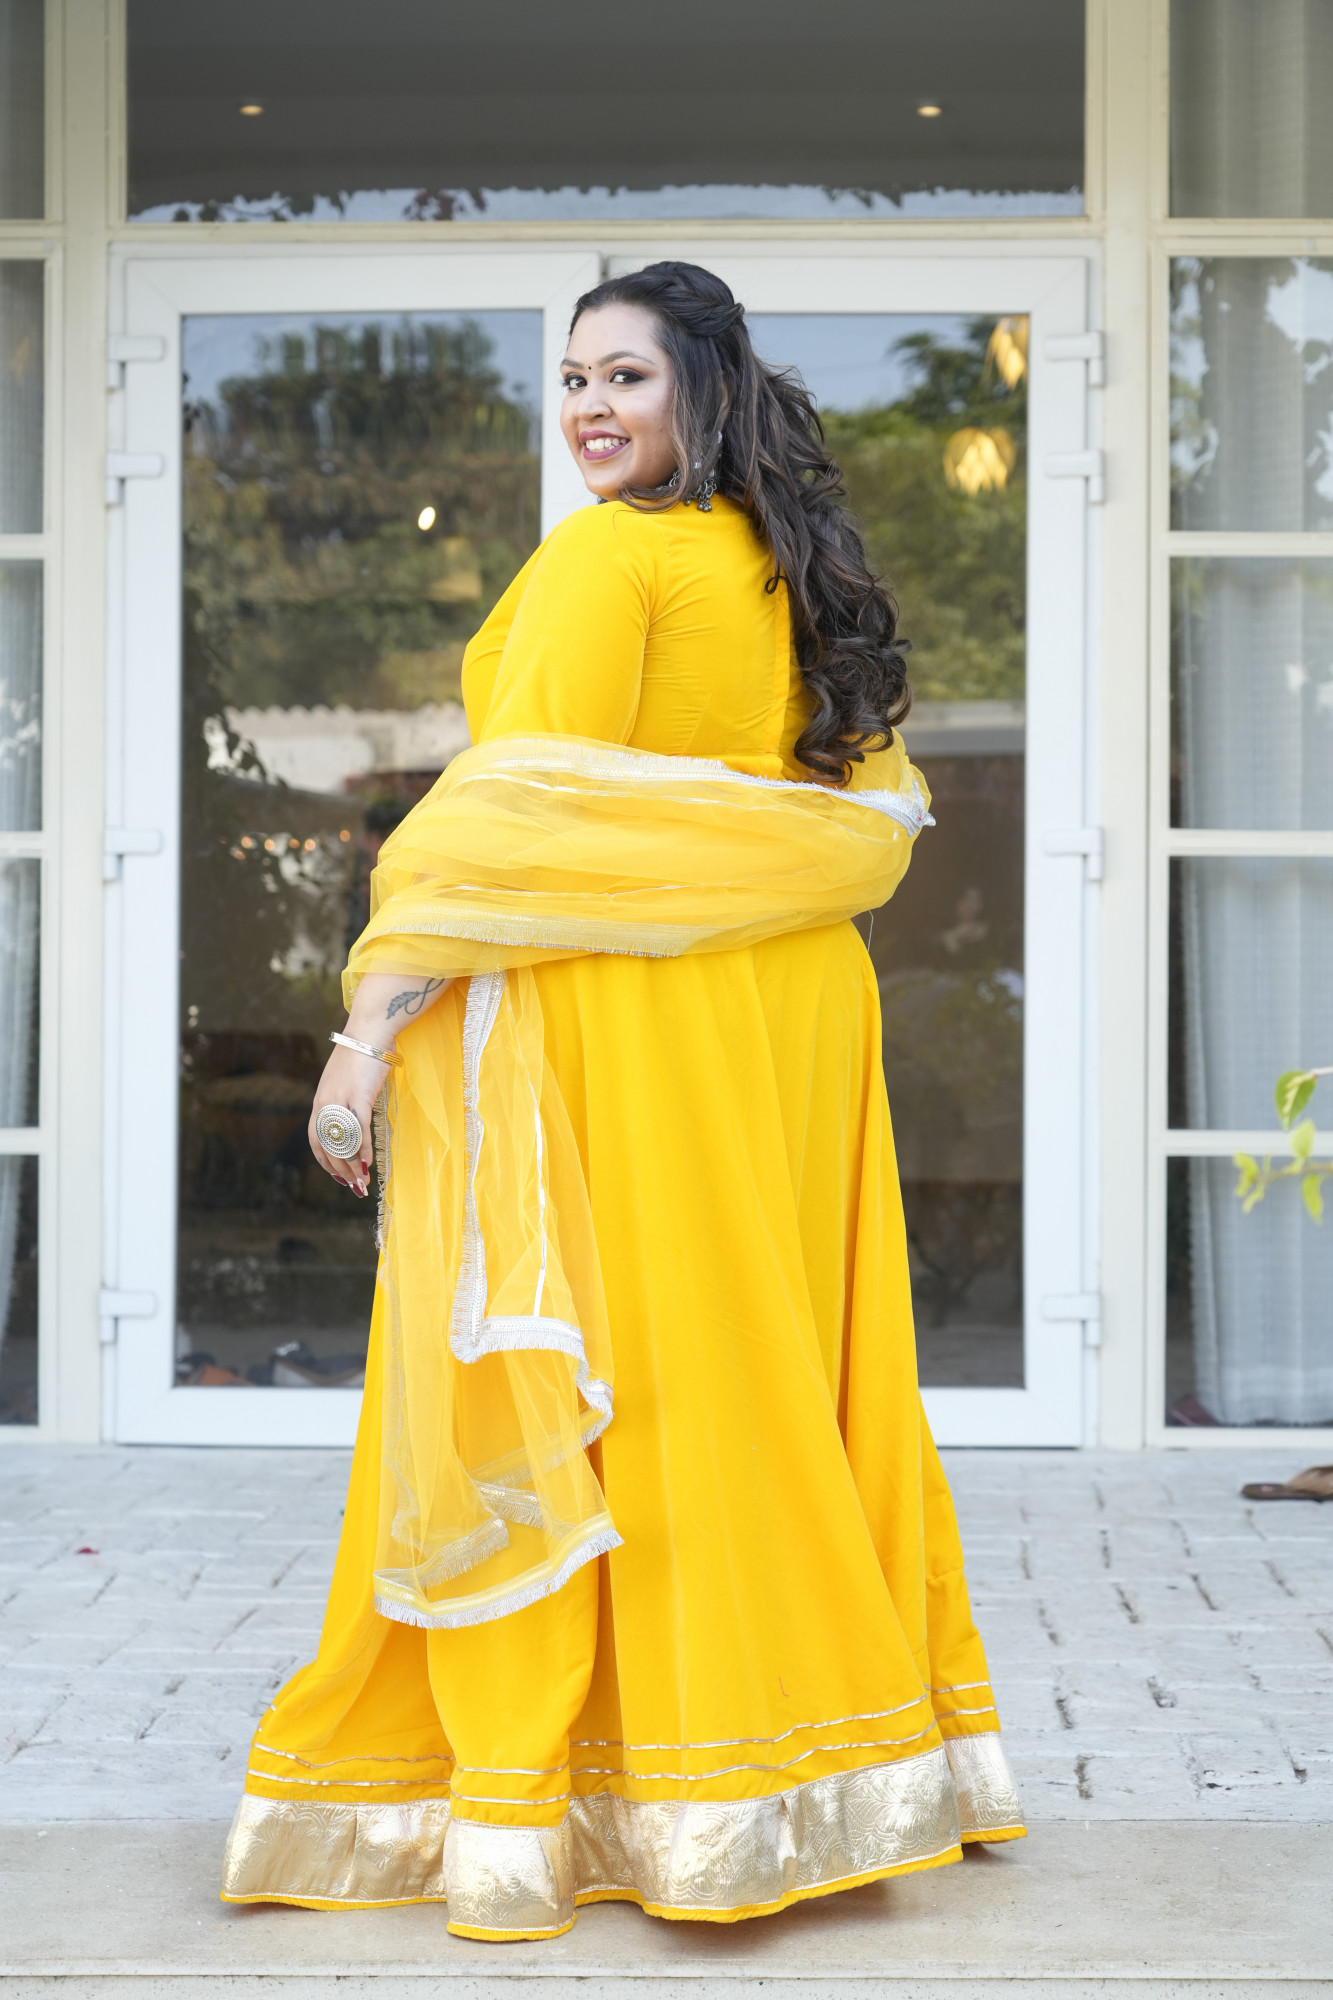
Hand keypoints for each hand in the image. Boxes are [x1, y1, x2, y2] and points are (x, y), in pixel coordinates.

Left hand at [308, 1044, 391, 1196]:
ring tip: (363, 1182)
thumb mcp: (345, 1081)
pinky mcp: (360, 1096)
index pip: (315, 1139)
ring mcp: (341, 1100)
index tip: (337, 1176)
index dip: (325, 1161)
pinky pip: (359, 1129)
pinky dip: (363, 1149)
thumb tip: (352, 1118)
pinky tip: (369, 1162)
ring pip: (343, 1142)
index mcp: (319, 1100)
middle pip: (329, 1146)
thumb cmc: (361, 1054)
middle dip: (341, 1171)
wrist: (369, 1031)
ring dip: (352, 1166)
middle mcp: (325, 1103)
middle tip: (354, 1187)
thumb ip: (343, 1100)